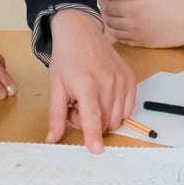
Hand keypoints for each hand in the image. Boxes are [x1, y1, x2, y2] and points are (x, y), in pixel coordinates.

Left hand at [45, 9, 135, 154]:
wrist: (81, 34)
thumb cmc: (66, 60)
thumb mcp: (56, 88)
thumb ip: (56, 116)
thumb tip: (52, 140)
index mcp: (86, 85)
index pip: (91, 116)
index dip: (93, 136)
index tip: (97, 150)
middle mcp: (107, 83)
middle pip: (104, 122)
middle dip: (91, 123)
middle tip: (78, 106)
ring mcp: (121, 80)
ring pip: (117, 118)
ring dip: (103, 117)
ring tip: (90, 99)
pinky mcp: (131, 79)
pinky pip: (128, 108)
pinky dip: (116, 110)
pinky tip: (104, 97)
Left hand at [99, 0, 183, 47]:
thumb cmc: (176, 1)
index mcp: (133, 9)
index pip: (108, 7)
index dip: (102, 1)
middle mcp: (132, 25)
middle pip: (109, 21)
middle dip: (104, 12)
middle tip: (105, 5)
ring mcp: (139, 37)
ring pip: (116, 33)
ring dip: (110, 24)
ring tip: (112, 16)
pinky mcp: (146, 44)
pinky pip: (126, 42)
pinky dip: (120, 35)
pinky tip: (123, 29)